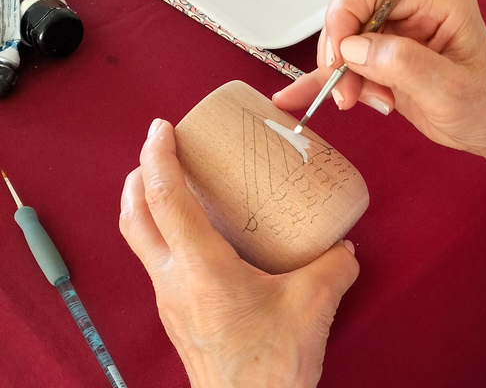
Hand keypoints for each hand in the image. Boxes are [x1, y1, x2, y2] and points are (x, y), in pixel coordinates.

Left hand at [120, 119, 358, 387]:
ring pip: (142, 242)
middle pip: (135, 216)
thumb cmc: (270, 365)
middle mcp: (174, 280)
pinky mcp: (179, 317)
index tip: (162, 128)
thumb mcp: (314, 304)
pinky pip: (160, 264)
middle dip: (139, 176)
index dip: (159, 157)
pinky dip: (166, 237)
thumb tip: (342, 248)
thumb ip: (334, 266)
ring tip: (174, 189)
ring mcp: (171, 301)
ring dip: (147, 207)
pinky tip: (200, 241)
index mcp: (201, 266)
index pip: (165, 198)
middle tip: (159, 152)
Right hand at [274, 0, 485, 162]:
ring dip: (340, 73)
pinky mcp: (384, 56)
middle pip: (353, 9)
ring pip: (345, 38)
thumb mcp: (451, 89)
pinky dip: (325, 80)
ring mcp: (397, 31)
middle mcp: (414, 6)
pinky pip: (347, 62)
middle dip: (340, 51)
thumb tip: (352, 48)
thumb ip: (403, 64)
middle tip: (344, 92)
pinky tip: (297, 97)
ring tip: (355, 103)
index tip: (337, 57)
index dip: (346, 13)